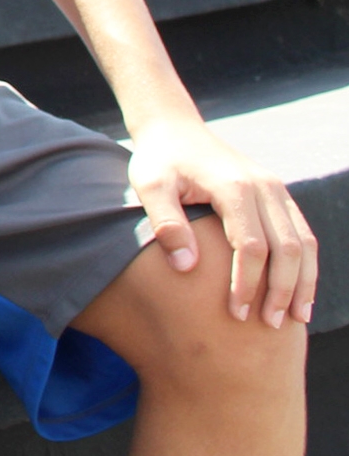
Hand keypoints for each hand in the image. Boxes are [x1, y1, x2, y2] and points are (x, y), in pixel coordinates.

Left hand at [127, 117, 316, 328]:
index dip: (247, 283)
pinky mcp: (278, 195)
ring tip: (295, 319)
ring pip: (304, 242)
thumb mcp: (148, 186)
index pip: (251, 246)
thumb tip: (186, 267)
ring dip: (303, 282)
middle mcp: (264, 187)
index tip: (236, 314)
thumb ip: (165, 223)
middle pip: (287, 248)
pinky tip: (300, 293)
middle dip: (281, 290)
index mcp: (234, 186)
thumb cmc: (158, 162)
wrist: (174, 130)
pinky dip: (307, 265)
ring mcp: (276, 189)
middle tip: (269, 326)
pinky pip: (303, 233)